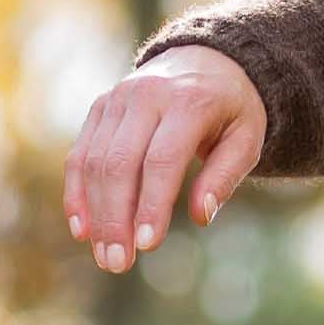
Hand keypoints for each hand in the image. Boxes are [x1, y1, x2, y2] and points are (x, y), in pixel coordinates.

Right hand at [63, 44, 265, 274]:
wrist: (207, 60)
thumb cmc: (233, 111)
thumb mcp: (246, 140)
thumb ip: (225, 176)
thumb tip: (201, 216)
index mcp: (188, 103)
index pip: (161, 160)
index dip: (151, 204)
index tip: (147, 245)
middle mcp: (145, 96)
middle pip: (120, 163)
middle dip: (116, 217)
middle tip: (117, 264)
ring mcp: (117, 100)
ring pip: (94, 161)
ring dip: (95, 213)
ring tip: (104, 256)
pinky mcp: (100, 108)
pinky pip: (81, 153)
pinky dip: (77, 192)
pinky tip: (82, 229)